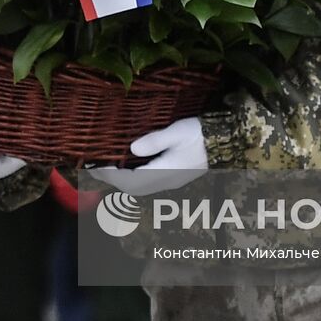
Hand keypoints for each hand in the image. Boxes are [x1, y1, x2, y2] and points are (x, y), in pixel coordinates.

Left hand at [88, 117, 207, 195]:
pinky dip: (133, 179)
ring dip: (121, 182)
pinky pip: (148, 183)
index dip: (111, 176)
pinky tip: (128, 168)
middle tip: (93, 170)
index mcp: (165, 172)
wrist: (227, 142)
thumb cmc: (201, 135)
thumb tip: (132, 148)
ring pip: (140, 188)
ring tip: (106, 169)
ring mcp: (171, 181)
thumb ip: (155, 140)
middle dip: (112, 181)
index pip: (130, 181)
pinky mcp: (175, 176)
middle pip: (133, 188)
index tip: (95, 166)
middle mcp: (166, 181)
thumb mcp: (177, 132)